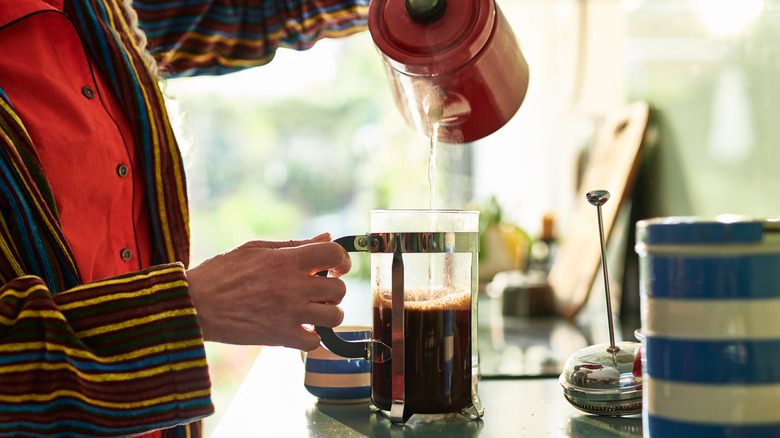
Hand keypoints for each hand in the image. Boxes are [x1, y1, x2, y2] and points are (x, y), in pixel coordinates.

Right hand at [186, 233, 350, 350]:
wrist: (194, 305)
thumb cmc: (221, 273)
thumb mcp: (255, 248)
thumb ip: (295, 245)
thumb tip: (327, 238)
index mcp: (285, 260)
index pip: (332, 253)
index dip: (341, 259)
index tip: (336, 266)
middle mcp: (292, 286)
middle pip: (338, 289)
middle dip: (333, 288)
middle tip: (319, 289)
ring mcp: (288, 313)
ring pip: (334, 316)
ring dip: (328, 313)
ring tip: (313, 310)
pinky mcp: (280, 336)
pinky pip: (315, 342)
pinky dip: (313, 337)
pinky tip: (301, 328)